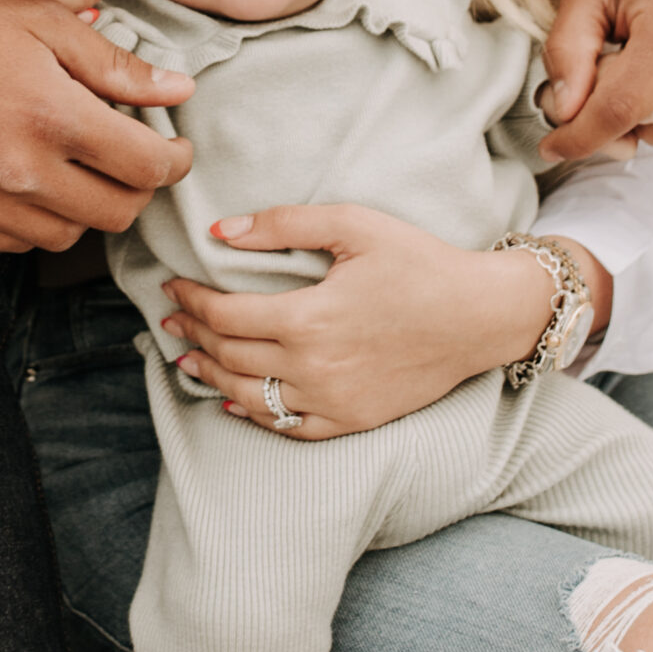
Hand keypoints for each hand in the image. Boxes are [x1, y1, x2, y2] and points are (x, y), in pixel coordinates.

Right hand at [0, 0, 192, 251]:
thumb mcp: (45, 25)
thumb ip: (117, 66)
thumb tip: (180, 92)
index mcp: (51, 115)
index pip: (147, 167)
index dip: (175, 161)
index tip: (176, 149)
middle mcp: (19, 170)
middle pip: (118, 212)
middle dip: (138, 187)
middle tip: (131, 157)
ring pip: (72, 234)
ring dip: (88, 205)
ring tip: (77, 163)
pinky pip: (22, 242)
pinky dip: (41, 218)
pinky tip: (34, 178)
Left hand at [159, 206, 608, 437]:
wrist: (481, 316)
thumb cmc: (420, 263)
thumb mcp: (354, 225)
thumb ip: (284, 224)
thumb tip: (221, 231)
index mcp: (308, 318)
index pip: (223, 315)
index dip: (189, 302)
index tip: (172, 287)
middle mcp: (314, 367)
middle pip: (229, 355)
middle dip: (192, 335)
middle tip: (171, 320)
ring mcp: (333, 401)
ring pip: (250, 396)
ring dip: (210, 376)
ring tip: (186, 359)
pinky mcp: (353, 420)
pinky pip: (289, 427)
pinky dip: (254, 414)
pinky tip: (235, 400)